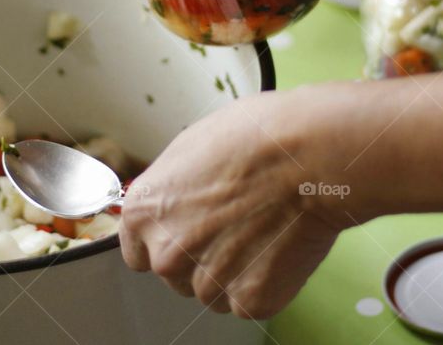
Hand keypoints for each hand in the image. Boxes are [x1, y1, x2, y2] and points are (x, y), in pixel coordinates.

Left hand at [118, 92, 342, 318]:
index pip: (138, 251)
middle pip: (175, 274)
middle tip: (236, 224)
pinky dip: (264, 283)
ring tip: (260, 231)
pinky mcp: (248, 300)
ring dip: (233, 271)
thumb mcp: (189, 149)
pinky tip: (277, 248)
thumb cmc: (252, 140)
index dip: (167, 240)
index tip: (188, 231)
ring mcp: (205, 282)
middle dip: (201, 256)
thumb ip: (171, 189)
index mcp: (142, 213)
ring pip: (212, 291)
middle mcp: (165, 254)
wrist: (304, 157)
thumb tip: (175, 201)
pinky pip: (248, 302)